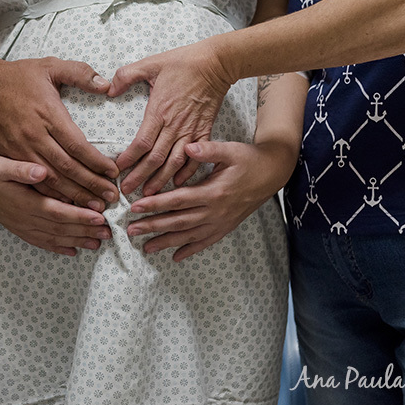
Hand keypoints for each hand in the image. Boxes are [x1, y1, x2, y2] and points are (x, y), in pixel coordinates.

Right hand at [0, 56, 119, 210]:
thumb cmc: (16, 76)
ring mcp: (20, 149)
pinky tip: (66, 203)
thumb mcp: (50, 66)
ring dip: (74, 195)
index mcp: (48, 115)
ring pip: (51, 179)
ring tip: (94, 207)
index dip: (97, 162)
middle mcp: (34, 136)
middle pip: (67, 168)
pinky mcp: (9, 156)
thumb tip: (106, 85)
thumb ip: (79, 73)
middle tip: (111, 198)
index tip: (113, 173)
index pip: (77, 145)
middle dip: (91, 185)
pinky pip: (33, 181)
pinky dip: (51, 194)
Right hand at [0, 147, 112, 256]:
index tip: (100, 216)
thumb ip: (21, 169)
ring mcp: (22, 226)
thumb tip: (40, 171)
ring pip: (54, 238)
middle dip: (86, 231)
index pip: (57, 212)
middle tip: (109, 232)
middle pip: (61, 229)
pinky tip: (73, 252)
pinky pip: (42, 242)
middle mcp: (25, 218)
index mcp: (24, 202)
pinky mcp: (19, 228)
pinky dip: (59, 248)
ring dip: (77, 240)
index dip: (79, 216)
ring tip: (99, 243)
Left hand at [108, 39, 232, 195]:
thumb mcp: (150, 63)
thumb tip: (108, 90)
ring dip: (161, 180)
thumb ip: (126, 75)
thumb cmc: (183, 62)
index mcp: (159, 111)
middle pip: (155, 159)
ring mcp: (191, 131)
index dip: (129, 159)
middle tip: (127, 192)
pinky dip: (187, 173)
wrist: (216, 63)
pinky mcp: (204, 132)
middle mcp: (175, 125)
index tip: (117, 170)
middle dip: (140, 177)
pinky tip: (178, 184)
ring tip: (149, 195)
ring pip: (174, 162)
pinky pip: (196, 158)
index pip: (141, 142)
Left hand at [124, 140, 293, 261]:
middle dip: (153, 227)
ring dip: (166, 242)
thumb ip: (208, 149)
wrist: (273, 173)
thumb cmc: (249, 159)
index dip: (156, 204)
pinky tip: (175, 257)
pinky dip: (190, 250)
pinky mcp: (227, 227)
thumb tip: (188, 147)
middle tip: (131, 231)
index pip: (178, 200)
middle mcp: (215, 211)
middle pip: (179, 222)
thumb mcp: (230, 150)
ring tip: (146, 247)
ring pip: (189, 236)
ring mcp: (221, 222)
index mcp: (213, 192)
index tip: (135, 207)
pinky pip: (206, 242)